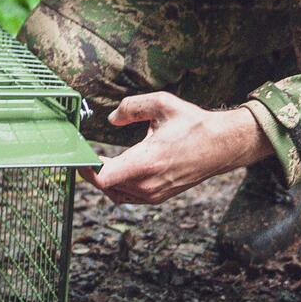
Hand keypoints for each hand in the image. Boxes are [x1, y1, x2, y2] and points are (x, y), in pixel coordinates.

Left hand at [80, 91, 272, 204]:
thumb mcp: (162, 104)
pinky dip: (116, 185)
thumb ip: (132, 107)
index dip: (85, 168)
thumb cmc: (193, 124)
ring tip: (97, 159)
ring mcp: (153, 194)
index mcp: (146, 162)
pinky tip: (116, 168)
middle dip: (91, 169)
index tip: (79, 153)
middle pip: (104, 186)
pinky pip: (127, 197)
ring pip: (114, 193)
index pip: (103, 178)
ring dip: (103, 178)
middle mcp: (148, 184)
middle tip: (82, 151)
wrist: (222, 146)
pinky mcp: (158, 197)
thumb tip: (111, 118)